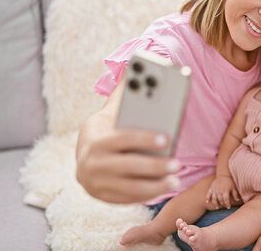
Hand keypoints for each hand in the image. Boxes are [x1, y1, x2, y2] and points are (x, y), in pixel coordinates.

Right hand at [75, 80, 180, 203]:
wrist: (82, 156)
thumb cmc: (108, 129)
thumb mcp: (112, 111)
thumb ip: (126, 91)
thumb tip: (137, 62)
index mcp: (97, 139)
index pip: (123, 138)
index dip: (144, 137)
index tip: (166, 137)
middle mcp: (92, 163)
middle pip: (128, 166)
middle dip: (155, 165)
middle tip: (178, 164)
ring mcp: (95, 183)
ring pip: (129, 187)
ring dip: (155, 185)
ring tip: (176, 180)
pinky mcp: (101, 197)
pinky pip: (127, 199)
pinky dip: (146, 195)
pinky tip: (163, 189)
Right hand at [205, 175, 239, 208]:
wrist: (223, 175)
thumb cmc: (229, 182)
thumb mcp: (233, 188)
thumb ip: (235, 194)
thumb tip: (237, 200)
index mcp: (225, 191)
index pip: (226, 200)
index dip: (227, 204)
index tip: (229, 207)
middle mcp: (219, 191)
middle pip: (220, 200)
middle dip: (222, 204)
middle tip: (224, 207)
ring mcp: (214, 189)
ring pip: (214, 198)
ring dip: (215, 204)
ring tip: (217, 207)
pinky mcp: (211, 188)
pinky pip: (208, 193)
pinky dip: (207, 198)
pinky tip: (207, 202)